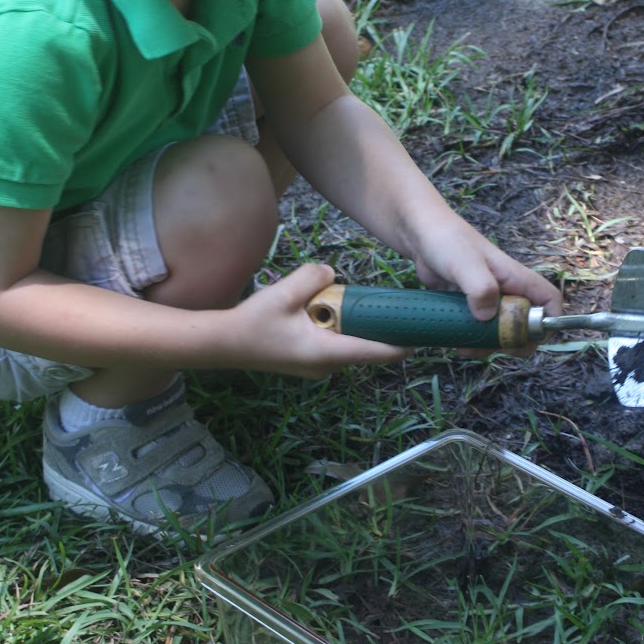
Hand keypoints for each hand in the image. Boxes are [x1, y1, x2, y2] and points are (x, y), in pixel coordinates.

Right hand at [220, 263, 411, 378]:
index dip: (399, 346)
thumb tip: (332, 274)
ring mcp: (316, 368)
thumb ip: (314, 277)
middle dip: (378, 330)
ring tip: (359, 305)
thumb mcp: (284, 292)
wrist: (222, 344)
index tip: (421, 337)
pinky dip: (339, 331)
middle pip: (364, 349)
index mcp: (325, 353)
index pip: (373, 352)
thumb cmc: (252, 322)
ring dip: (354, 328)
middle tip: (393, 308)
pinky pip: (334, 346)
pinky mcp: (307, 363)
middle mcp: (325, 367)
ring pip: (348, 347)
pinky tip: (331, 312)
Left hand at [411, 215, 562, 331]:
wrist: (419, 234)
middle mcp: (506, 290)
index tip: (530, 338)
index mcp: (515, 278)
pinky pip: (478, 328)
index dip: (549, 322)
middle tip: (489, 348)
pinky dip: (471, 338)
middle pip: (525, 325)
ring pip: (499, 330)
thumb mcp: (466, 263)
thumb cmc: (447, 241)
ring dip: (487, 345)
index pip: (549, 300)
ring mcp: (487, 298)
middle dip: (511, 342)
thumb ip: (481, 288)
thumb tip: (487, 317)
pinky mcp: (469, 305)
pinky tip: (455, 340)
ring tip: (465, 346)